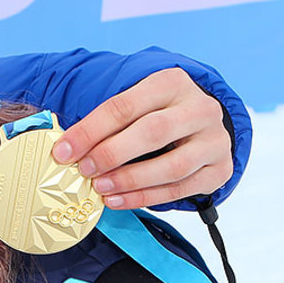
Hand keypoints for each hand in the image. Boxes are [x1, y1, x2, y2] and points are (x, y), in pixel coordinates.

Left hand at [52, 68, 232, 208]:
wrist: (200, 124)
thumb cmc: (154, 113)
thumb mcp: (133, 103)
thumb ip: (102, 121)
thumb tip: (62, 147)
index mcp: (171, 82)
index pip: (124, 106)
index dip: (90, 130)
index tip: (63, 151)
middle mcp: (200, 108)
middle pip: (153, 132)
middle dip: (112, 154)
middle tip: (84, 170)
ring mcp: (215, 140)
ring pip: (172, 166)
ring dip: (130, 180)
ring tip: (100, 188)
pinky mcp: (220, 169)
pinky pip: (181, 189)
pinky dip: (145, 197)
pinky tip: (118, 200)